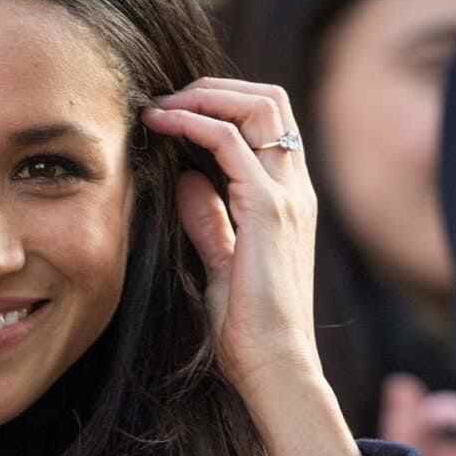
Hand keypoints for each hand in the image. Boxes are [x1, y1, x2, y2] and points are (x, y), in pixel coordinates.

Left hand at [141, 78, 369, 455]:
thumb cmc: (246, 329)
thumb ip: (208, 220)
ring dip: (204, 95)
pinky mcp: (269, 210)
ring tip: (160, 106)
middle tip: (165, 99)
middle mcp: (295, 189)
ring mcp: (287, 196)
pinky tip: (162, 125)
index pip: (267, 124)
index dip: (222, 105)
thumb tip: (185, 181)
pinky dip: (194, 121)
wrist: (274, 366)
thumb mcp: (220, 262)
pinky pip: (231, 141)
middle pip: (269, 101)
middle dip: (214, 88)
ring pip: (258, 107)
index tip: (173, 113)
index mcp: (287, 200)